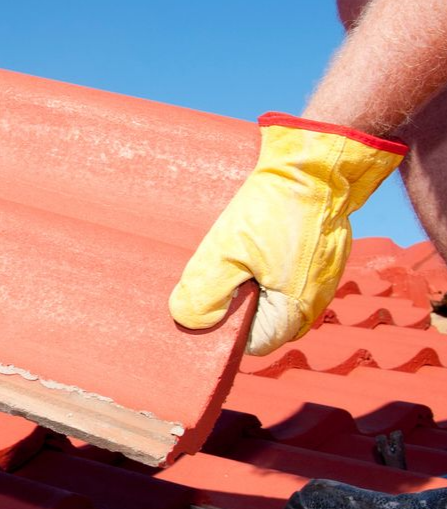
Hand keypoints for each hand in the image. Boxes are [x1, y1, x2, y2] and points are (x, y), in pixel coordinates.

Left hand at [168, 114, 406, 355]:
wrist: (317, 164)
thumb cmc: (276, 207)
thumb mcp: (228, 249)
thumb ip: (206, 291)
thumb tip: (188, 320)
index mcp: (294, 311)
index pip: (251, 344)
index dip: (224, 329)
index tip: (204, 304)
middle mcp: (313, 302)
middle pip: (262, 320)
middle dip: (234, 304)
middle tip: (212, 274)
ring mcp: (320, 279)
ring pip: (272, 295)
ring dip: (249, 281)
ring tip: (229, 254)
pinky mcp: (320, 256)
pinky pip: (285, 273)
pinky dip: (265, 264)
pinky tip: (249, 243)